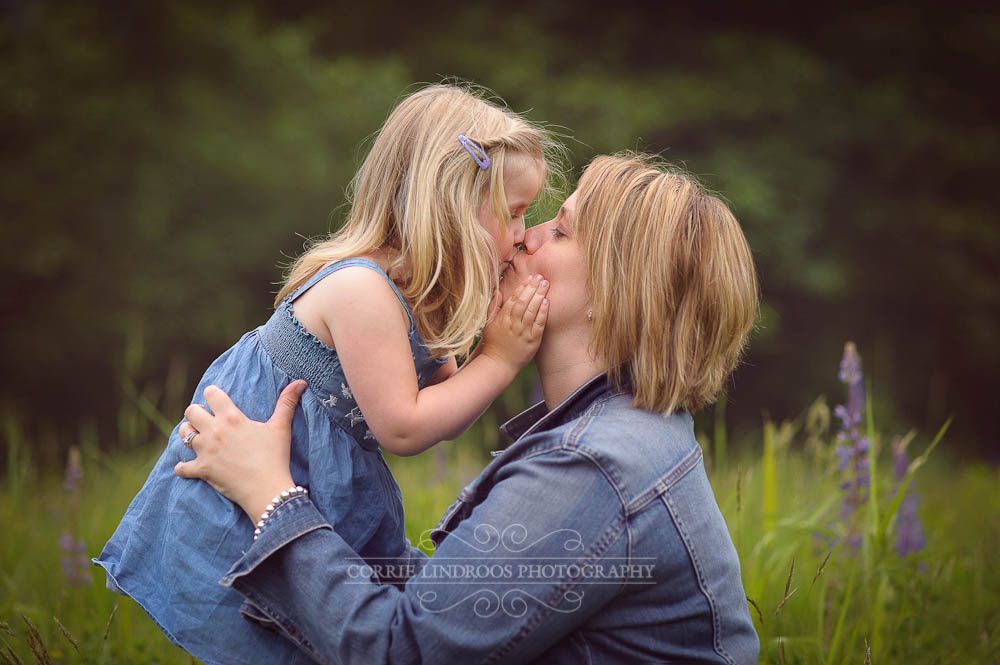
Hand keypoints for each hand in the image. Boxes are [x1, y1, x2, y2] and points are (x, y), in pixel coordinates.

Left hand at [174, 381, 306, 521]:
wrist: (267, 490)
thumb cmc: (275, 457)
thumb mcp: (281, 428)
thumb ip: (287, 402)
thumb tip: (301, 382)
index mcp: (232, 417)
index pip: (211, 394)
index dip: (212, 394)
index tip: (216, 399)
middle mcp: (214, 431)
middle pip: (191, 411)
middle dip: (196, 413)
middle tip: (206, 419)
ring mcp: (205, 451)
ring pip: (183, 434)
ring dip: (188, 434)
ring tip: (197, 438)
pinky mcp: (202, 470)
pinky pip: (181, 467)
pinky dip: (183, 467)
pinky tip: (187, 467)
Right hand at [480, 274, 548, 372]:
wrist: (498, 365)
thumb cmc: (493, 344)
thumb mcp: (488, 324)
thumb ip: (493, 307)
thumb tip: (498, 292)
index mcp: (502, 319)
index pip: (513, 299)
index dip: (522, 287)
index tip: (530, 278)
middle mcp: (512, 324)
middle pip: (524, 302)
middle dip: (532, 288)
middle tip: (540, 277)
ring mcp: (522, 333)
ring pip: (531, 311)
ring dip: (539, 296)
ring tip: (545, 285)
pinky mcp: (532, 342)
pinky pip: (538, 325)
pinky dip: (542, 313)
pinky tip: (547, 302)